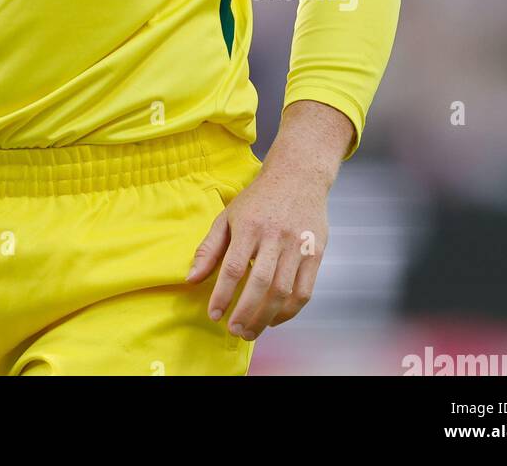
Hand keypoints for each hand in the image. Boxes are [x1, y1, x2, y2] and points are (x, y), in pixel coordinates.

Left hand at [183, 163, 329, 339]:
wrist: (298, 176)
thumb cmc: (258, 200)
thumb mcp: (228, 216)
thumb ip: (209, 249)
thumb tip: (191, 279)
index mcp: (249, 225)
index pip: (234, 267)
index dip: (222, 295)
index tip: (213, 314)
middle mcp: (275, 236)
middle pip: (260, 283)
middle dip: (245, 313)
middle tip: (233, 330)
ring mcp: (298, 246)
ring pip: (283, 292)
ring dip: (266, 317)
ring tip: (250, 331)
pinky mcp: (315, 253)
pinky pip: (304, 292)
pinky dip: (289, 312)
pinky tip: (274, 319)